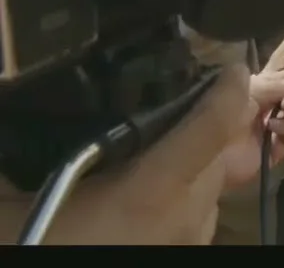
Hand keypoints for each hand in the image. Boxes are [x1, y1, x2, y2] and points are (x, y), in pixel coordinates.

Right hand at [1, 65, 251, 243]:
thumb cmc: (40, 242)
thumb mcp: (14, 208)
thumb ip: (24, 159)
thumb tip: (13, 125)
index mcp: (152, 192)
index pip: (213, 125)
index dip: (227, 91)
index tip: (230, 67)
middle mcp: (186, 216)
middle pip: (214, 154)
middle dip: (201, 130)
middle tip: (171, 111)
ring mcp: (193, 239)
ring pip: (210, 186)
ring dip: (192, 167)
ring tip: (149, 160)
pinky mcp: (190, 253)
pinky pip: (198, 215)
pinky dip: (183, 198)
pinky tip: (145, 199)